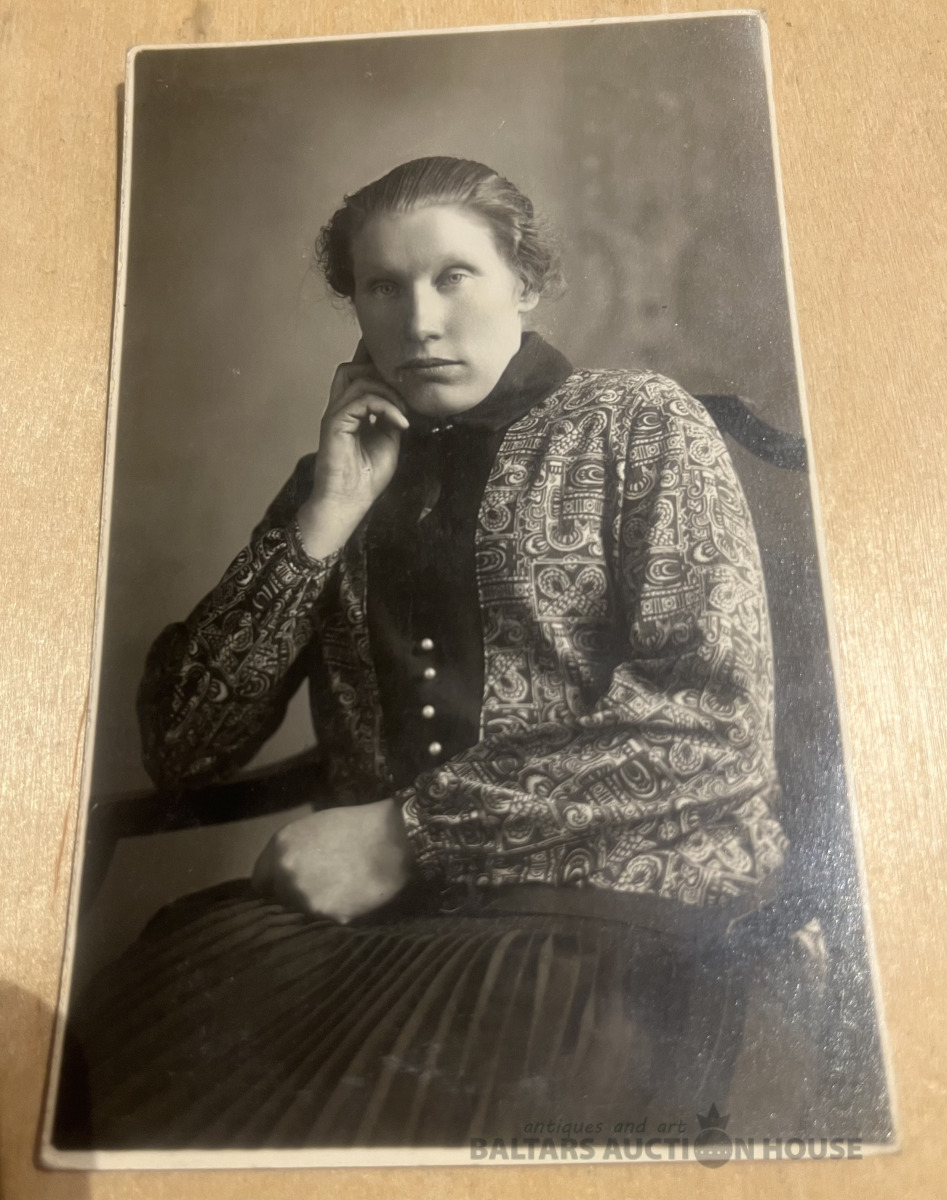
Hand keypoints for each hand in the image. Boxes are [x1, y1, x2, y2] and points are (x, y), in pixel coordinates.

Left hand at [251, 799, 413, 922]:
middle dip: (294, 896)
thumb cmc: (354, 826)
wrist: (392, 840)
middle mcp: (287, 875)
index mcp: (280, 849)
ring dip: (315, 906)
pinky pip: (326, 921)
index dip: (276, 884)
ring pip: (302, 913)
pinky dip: (337, 913)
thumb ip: (290, 851)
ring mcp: (307, 899)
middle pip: (281, 899)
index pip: (260, 882)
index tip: (287, 886)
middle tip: (320, 886)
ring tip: (339, 892)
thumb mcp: (312, 827)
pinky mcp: (329, 916)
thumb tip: (279, 872)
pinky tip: (352, 898)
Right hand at [297, 351, 408, 558]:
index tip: (400, 367)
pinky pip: (363, 400)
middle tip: (405, 390)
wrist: (349, 501)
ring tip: (403, 413)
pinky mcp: (334, 422)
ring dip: (388, 392)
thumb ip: (391, 417)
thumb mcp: (389, 441)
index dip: (374, 366)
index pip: (357, 377)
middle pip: (352, 369)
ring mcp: (335, 414)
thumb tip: (403, 400)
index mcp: (350, 413)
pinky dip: (387, 407)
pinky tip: (400, 423)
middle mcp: (339, 410)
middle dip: (380, 371)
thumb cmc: (366, 478)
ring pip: (358, 379)